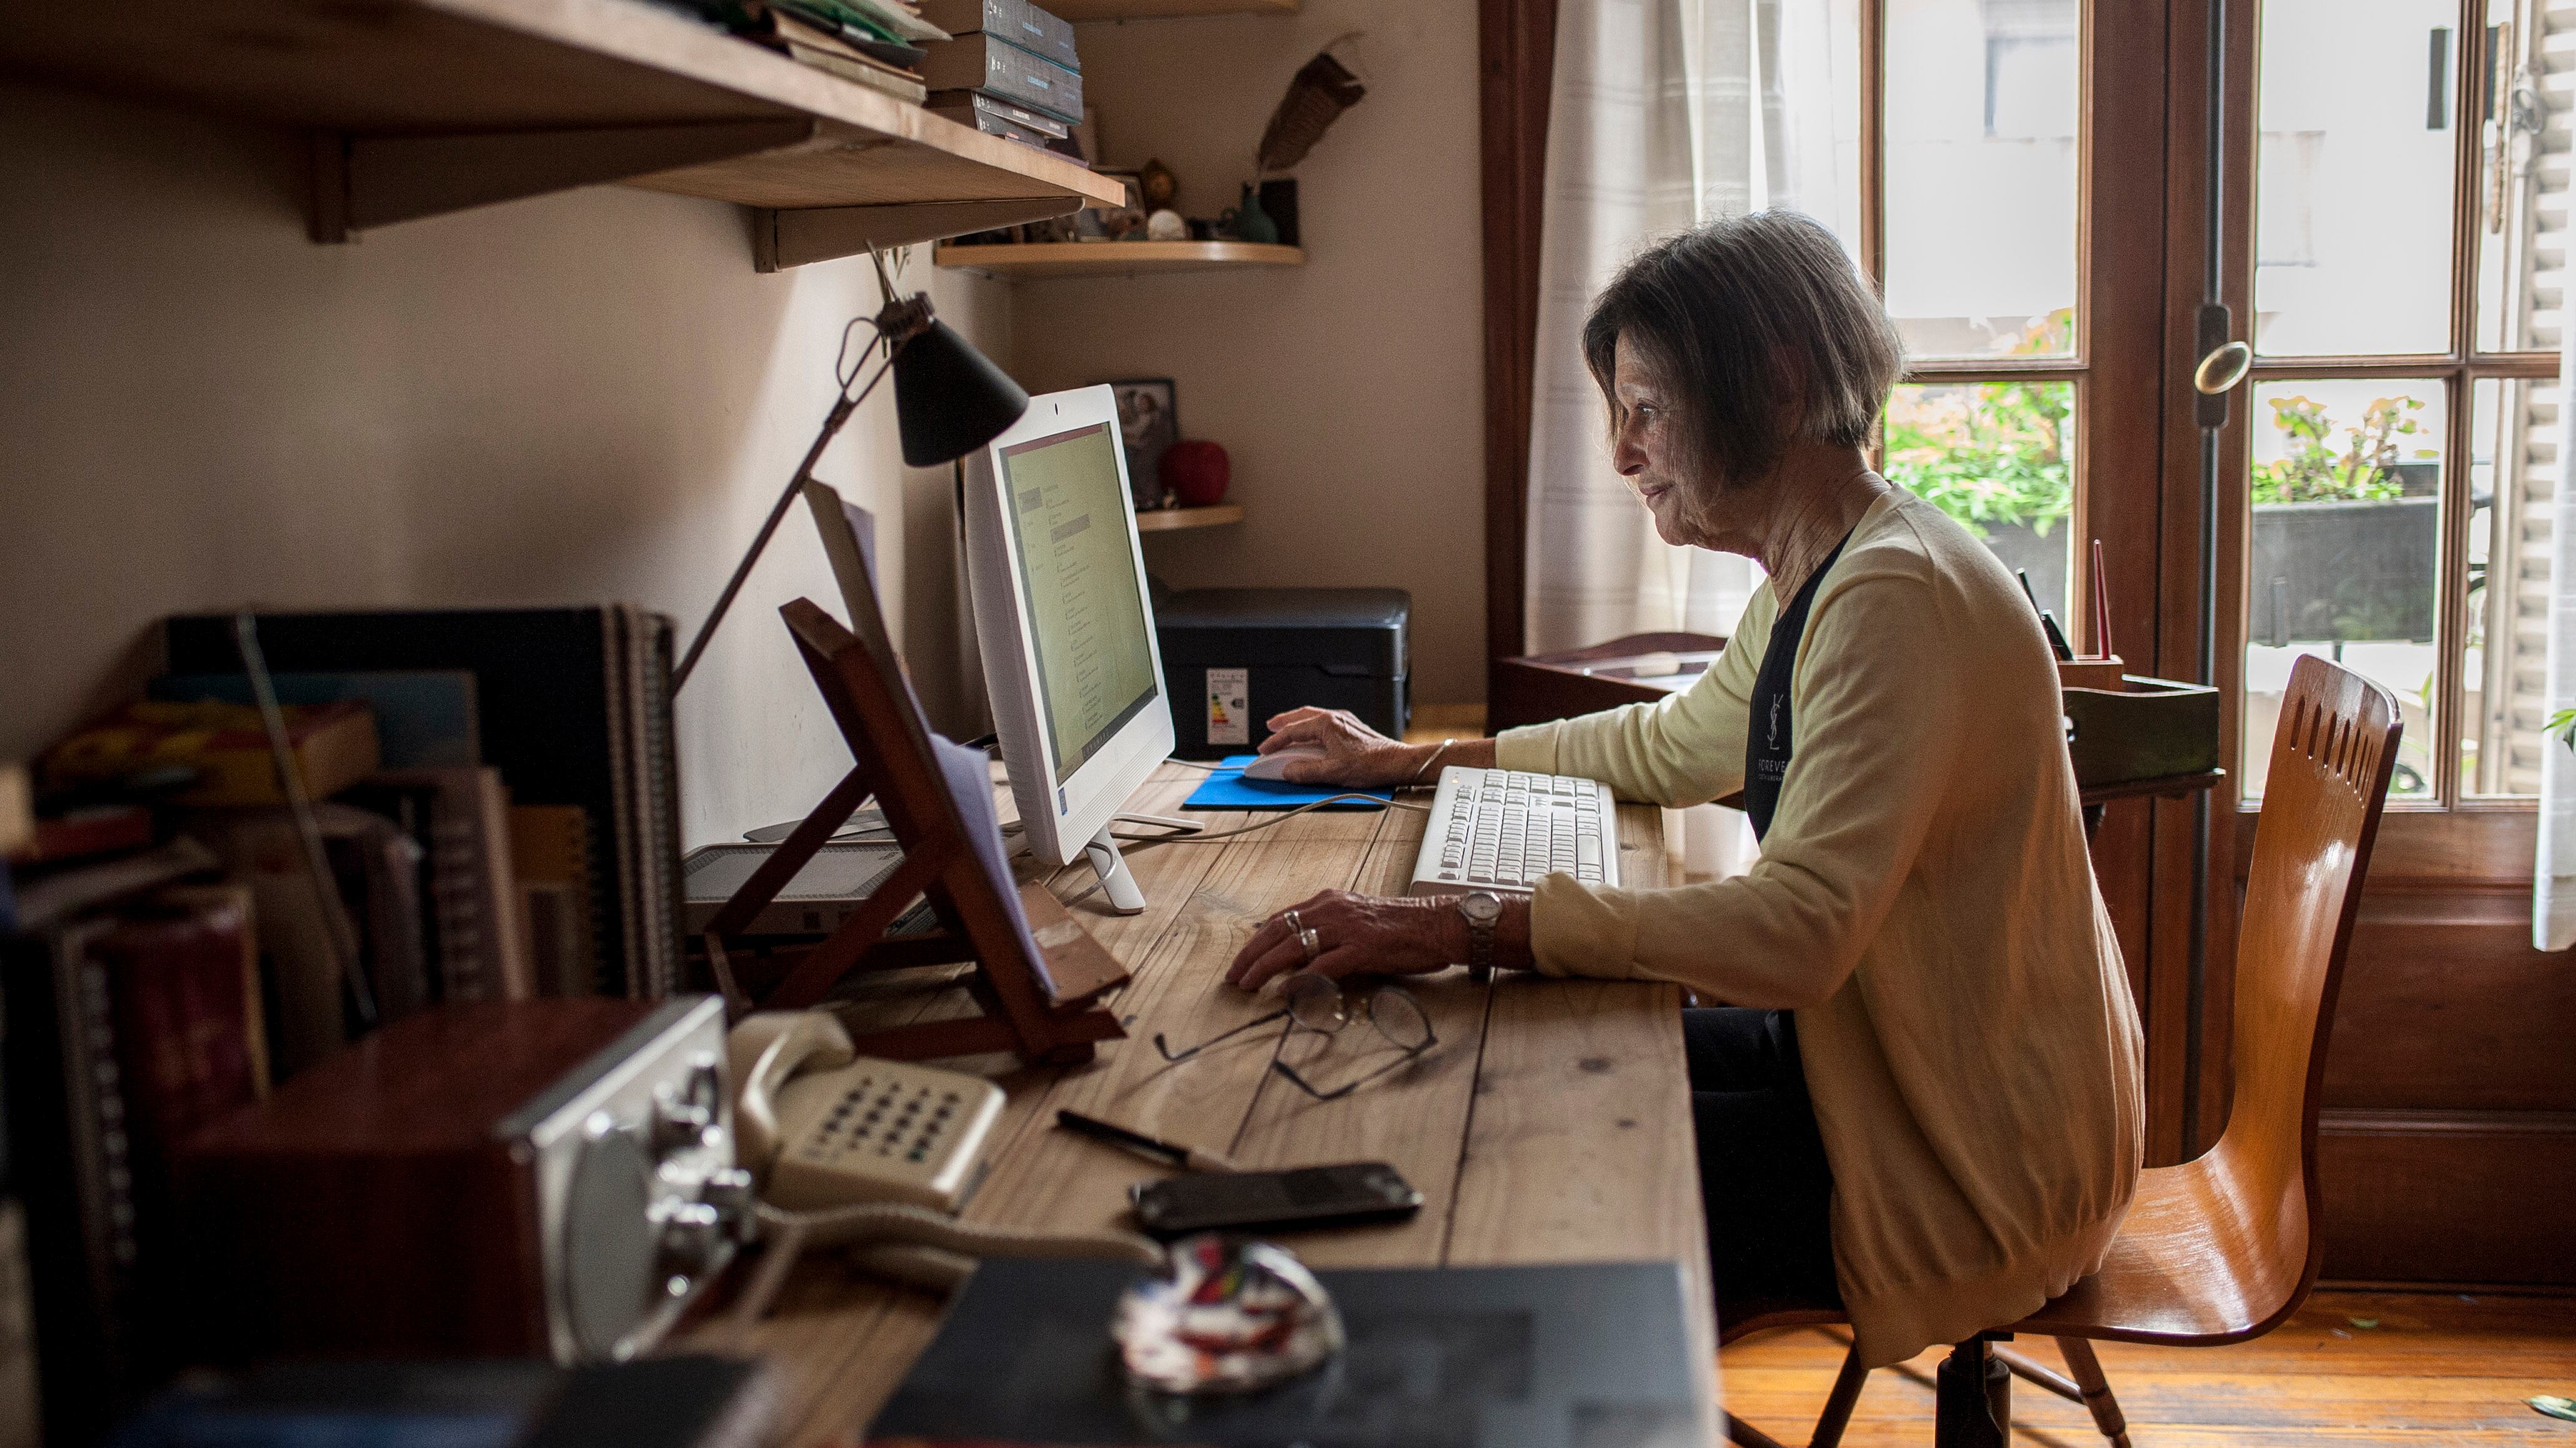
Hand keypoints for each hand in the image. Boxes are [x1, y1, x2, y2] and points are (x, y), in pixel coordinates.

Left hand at [1226, 890, 1465, 992]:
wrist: (1440, 924)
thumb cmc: (1404, 927)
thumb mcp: (1359, 921)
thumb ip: (1331, 932)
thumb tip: (1303, 955)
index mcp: (1330, 901)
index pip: (1281, 919)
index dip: (1257, 941)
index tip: (1241, 960)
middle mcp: (1332, 909)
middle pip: (1278, 930)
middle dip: (1250, 955)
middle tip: (1234, 976)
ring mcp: (1346, 927)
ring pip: (1292, 945)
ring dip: (1265, 967)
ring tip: (1248, 985)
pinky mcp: (1362, 947)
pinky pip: (1323, 964)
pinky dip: (1300, 978)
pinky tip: (1285, 989)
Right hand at [1256, 707, 1431, 787]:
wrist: (1396, 762)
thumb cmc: (1371, 764)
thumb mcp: (1333, 772)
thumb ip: (1307, 771)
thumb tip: (1288, 771)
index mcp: (1327, 724)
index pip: (1293, 731)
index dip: (1275, 742)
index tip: (1264, 750)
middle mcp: (1335, 718)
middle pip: (1301, 716)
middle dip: (1283, 722)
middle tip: (1270, 728)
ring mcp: (1344, 721)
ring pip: (1313, 716)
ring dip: (1297, 722)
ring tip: (1286, 728)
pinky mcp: (1351, 727)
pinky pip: (1324, 721)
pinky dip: (1311, 725)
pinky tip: (1311, 734)